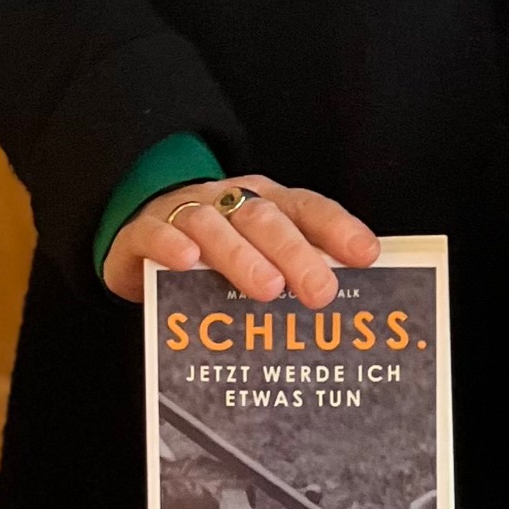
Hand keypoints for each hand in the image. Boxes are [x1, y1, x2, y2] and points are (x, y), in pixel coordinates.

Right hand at [101, 173, 378, 308]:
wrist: (142, 233)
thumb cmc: (213, 253)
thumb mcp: (255, 258)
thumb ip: (291, 271)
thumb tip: (339, 307)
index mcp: (266, 204)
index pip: (306, 208)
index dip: (337, 228)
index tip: (366, 256)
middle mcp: (229, 201)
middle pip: (265, 218)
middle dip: (295, 253)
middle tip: (319, 292)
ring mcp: (185, 211)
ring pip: (214, 224)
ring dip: (242, 255)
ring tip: (267, 290)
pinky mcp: (143, 230)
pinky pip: (156, 231)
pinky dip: (172, 243)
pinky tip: (188, 262)